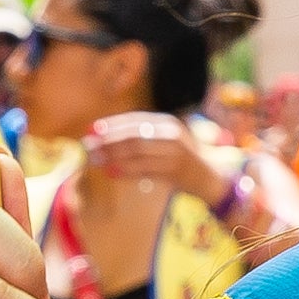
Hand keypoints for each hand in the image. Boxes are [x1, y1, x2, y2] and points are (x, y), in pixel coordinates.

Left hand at [80, 112, 214, 198]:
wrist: (210, 178)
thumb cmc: (183, 159)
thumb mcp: (167, 140)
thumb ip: (145, 136)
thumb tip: (110, 137)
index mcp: (167, 122)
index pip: (134, 120)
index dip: (111, 124)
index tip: (92, 130)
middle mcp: (172, 134)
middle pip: (133, 135)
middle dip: (108, 140)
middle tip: (88, 145)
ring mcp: (174, 152)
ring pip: (137, 152)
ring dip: (112, 155)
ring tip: (95, 159)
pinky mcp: (174, 170)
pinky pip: (144, 169)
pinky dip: (126, 170)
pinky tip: (111, 171)